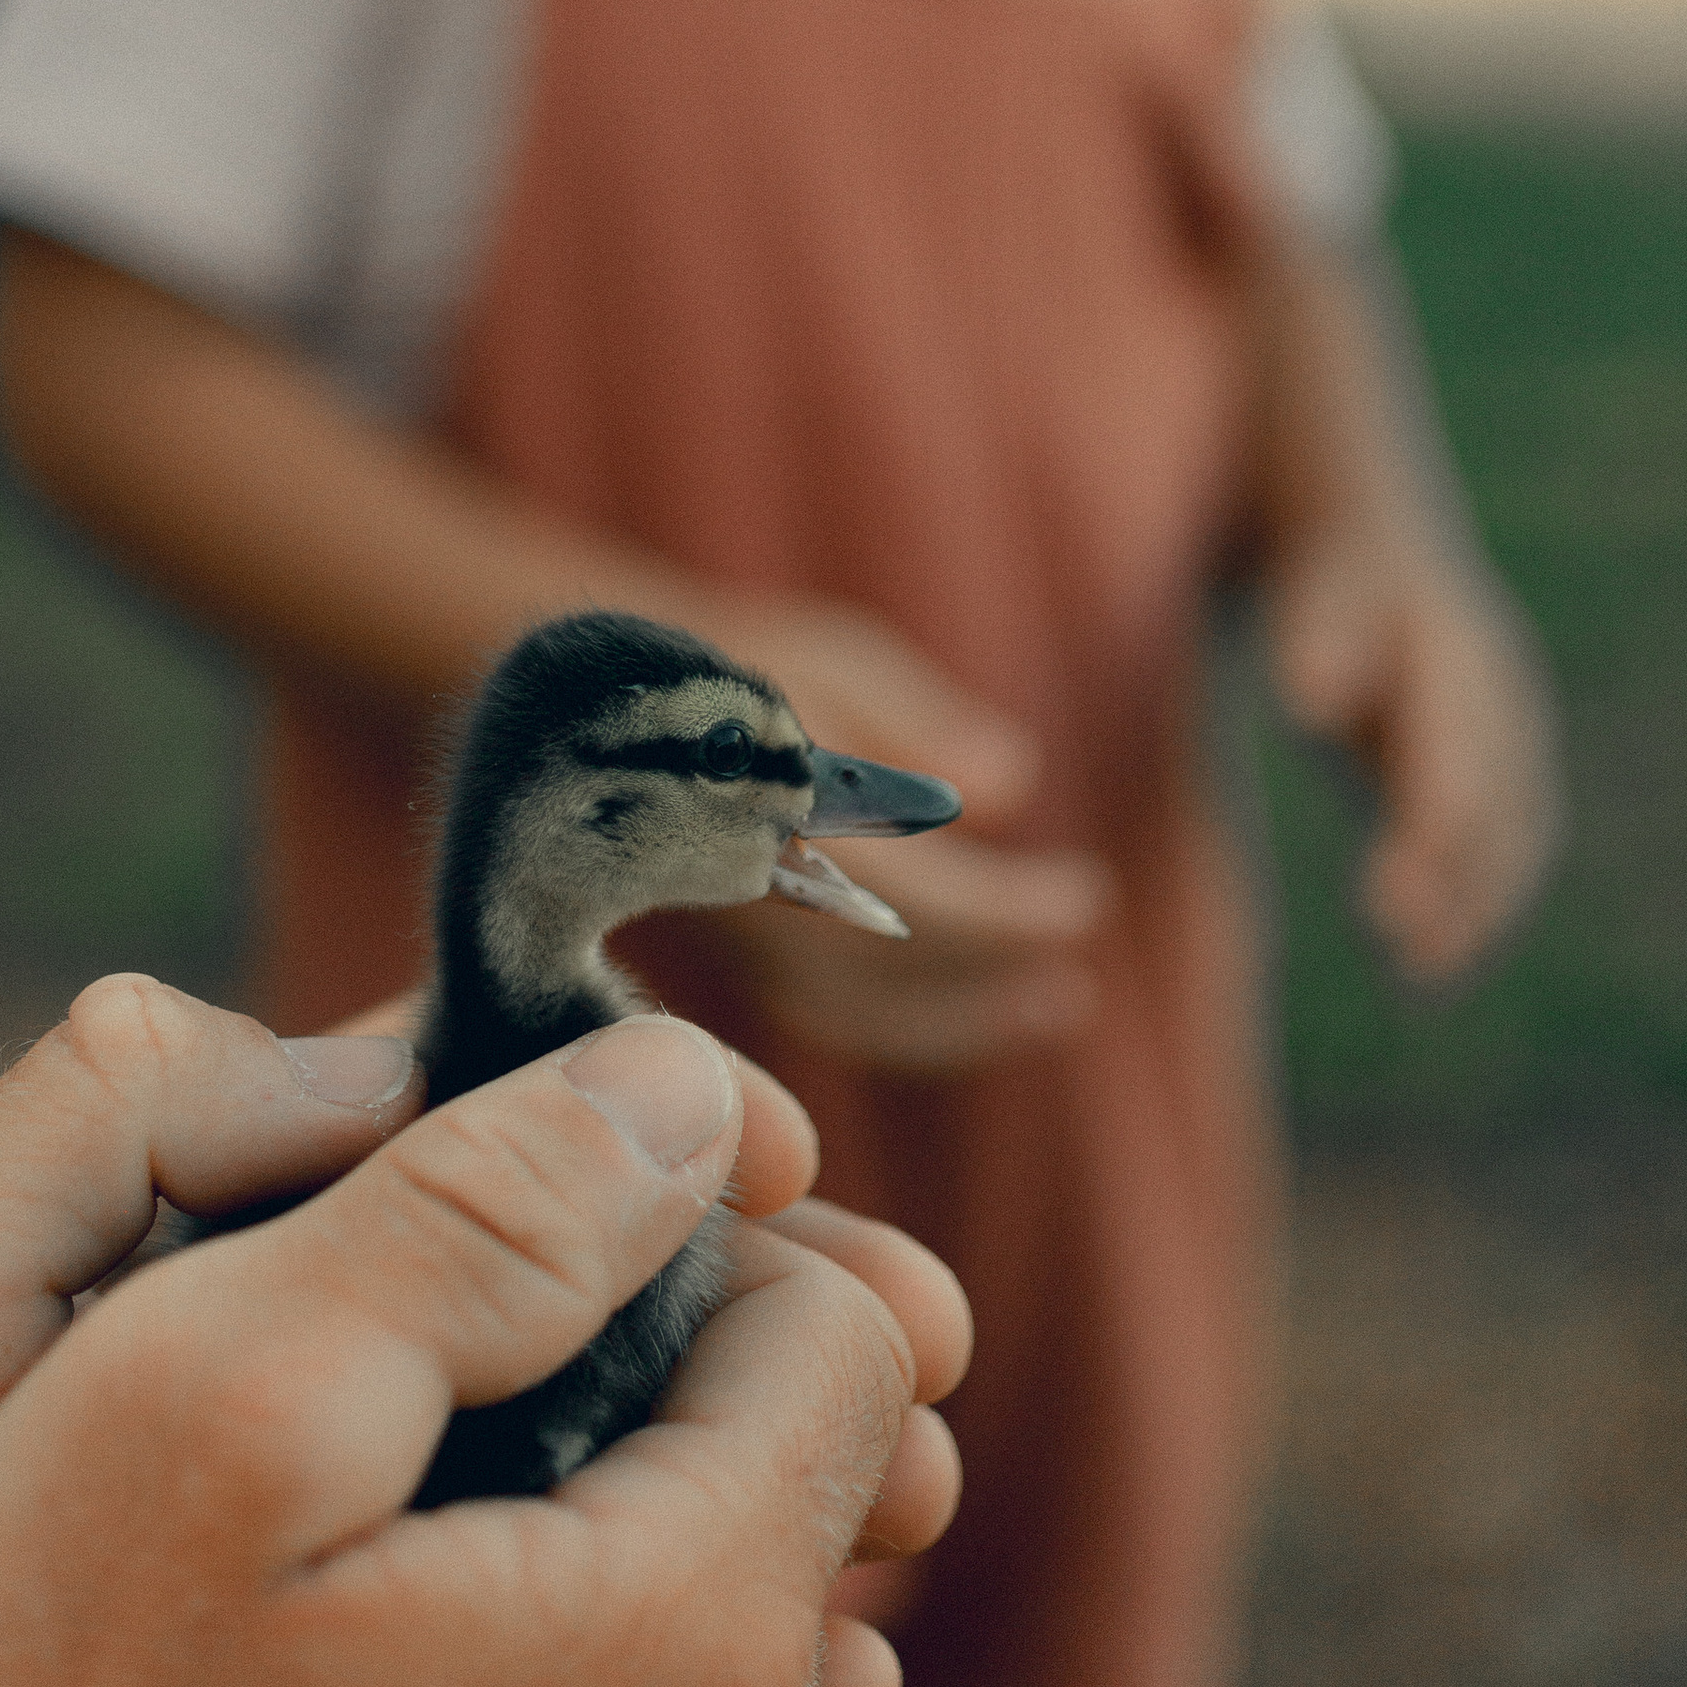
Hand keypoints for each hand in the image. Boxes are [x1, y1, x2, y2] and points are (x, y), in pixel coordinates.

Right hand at [700, 599, 1110, 1070]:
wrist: (597, 711)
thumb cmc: (729, 668)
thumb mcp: (833, 662)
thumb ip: (920, 724)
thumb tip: (1011, 784)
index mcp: (789, 823)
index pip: (929, 903)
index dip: (1014, 914)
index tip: (1088, 896)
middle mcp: (759, 900)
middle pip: (899, 980)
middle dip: (994, 985)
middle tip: (1077, 981)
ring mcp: (738, 940)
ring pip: (860, 1018)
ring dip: (962, 1022)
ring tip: (1050, 1005)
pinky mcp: (737, 957)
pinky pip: (830, 1016)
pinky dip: (907, 1025)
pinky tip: (962, 1007)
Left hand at [1268, 529, 1561, 984]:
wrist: (1379, 547)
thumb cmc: (1333, 580)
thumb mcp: (1322, 596)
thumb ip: (1323, 646)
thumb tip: (1315, 702)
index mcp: (1463, 654)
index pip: (1462, 762)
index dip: (1435, 838)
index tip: (1396, 908)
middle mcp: (1506, 702)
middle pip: (1500, 813)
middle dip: (1463, 890)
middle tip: (1413, 959)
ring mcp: (1517, 736)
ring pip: (1515, 840)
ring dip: (1479, 911)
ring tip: (1421, 974)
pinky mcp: (1503, 770)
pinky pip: (1507, 848)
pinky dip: (1478, 904)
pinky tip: (1430, 959)